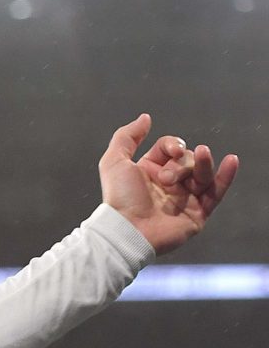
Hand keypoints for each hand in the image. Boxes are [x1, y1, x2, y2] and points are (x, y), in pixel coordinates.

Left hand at [99, 114, 238, 255]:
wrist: (128, 230)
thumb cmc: (119, 198)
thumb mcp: (114, 161)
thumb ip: (127, 137)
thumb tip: (146, 118)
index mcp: (150, 171)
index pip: (171, 148)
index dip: (173, 145)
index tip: (172, 152)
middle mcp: (169, 184)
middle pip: (189, 159)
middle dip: (182, 163)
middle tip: (166, 179)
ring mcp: (184, 198)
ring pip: (203, 173)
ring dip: (203, 163)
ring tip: (204, 154)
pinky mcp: (197, 213)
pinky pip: (217, 192)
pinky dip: (226, 176)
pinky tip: (232, 161)